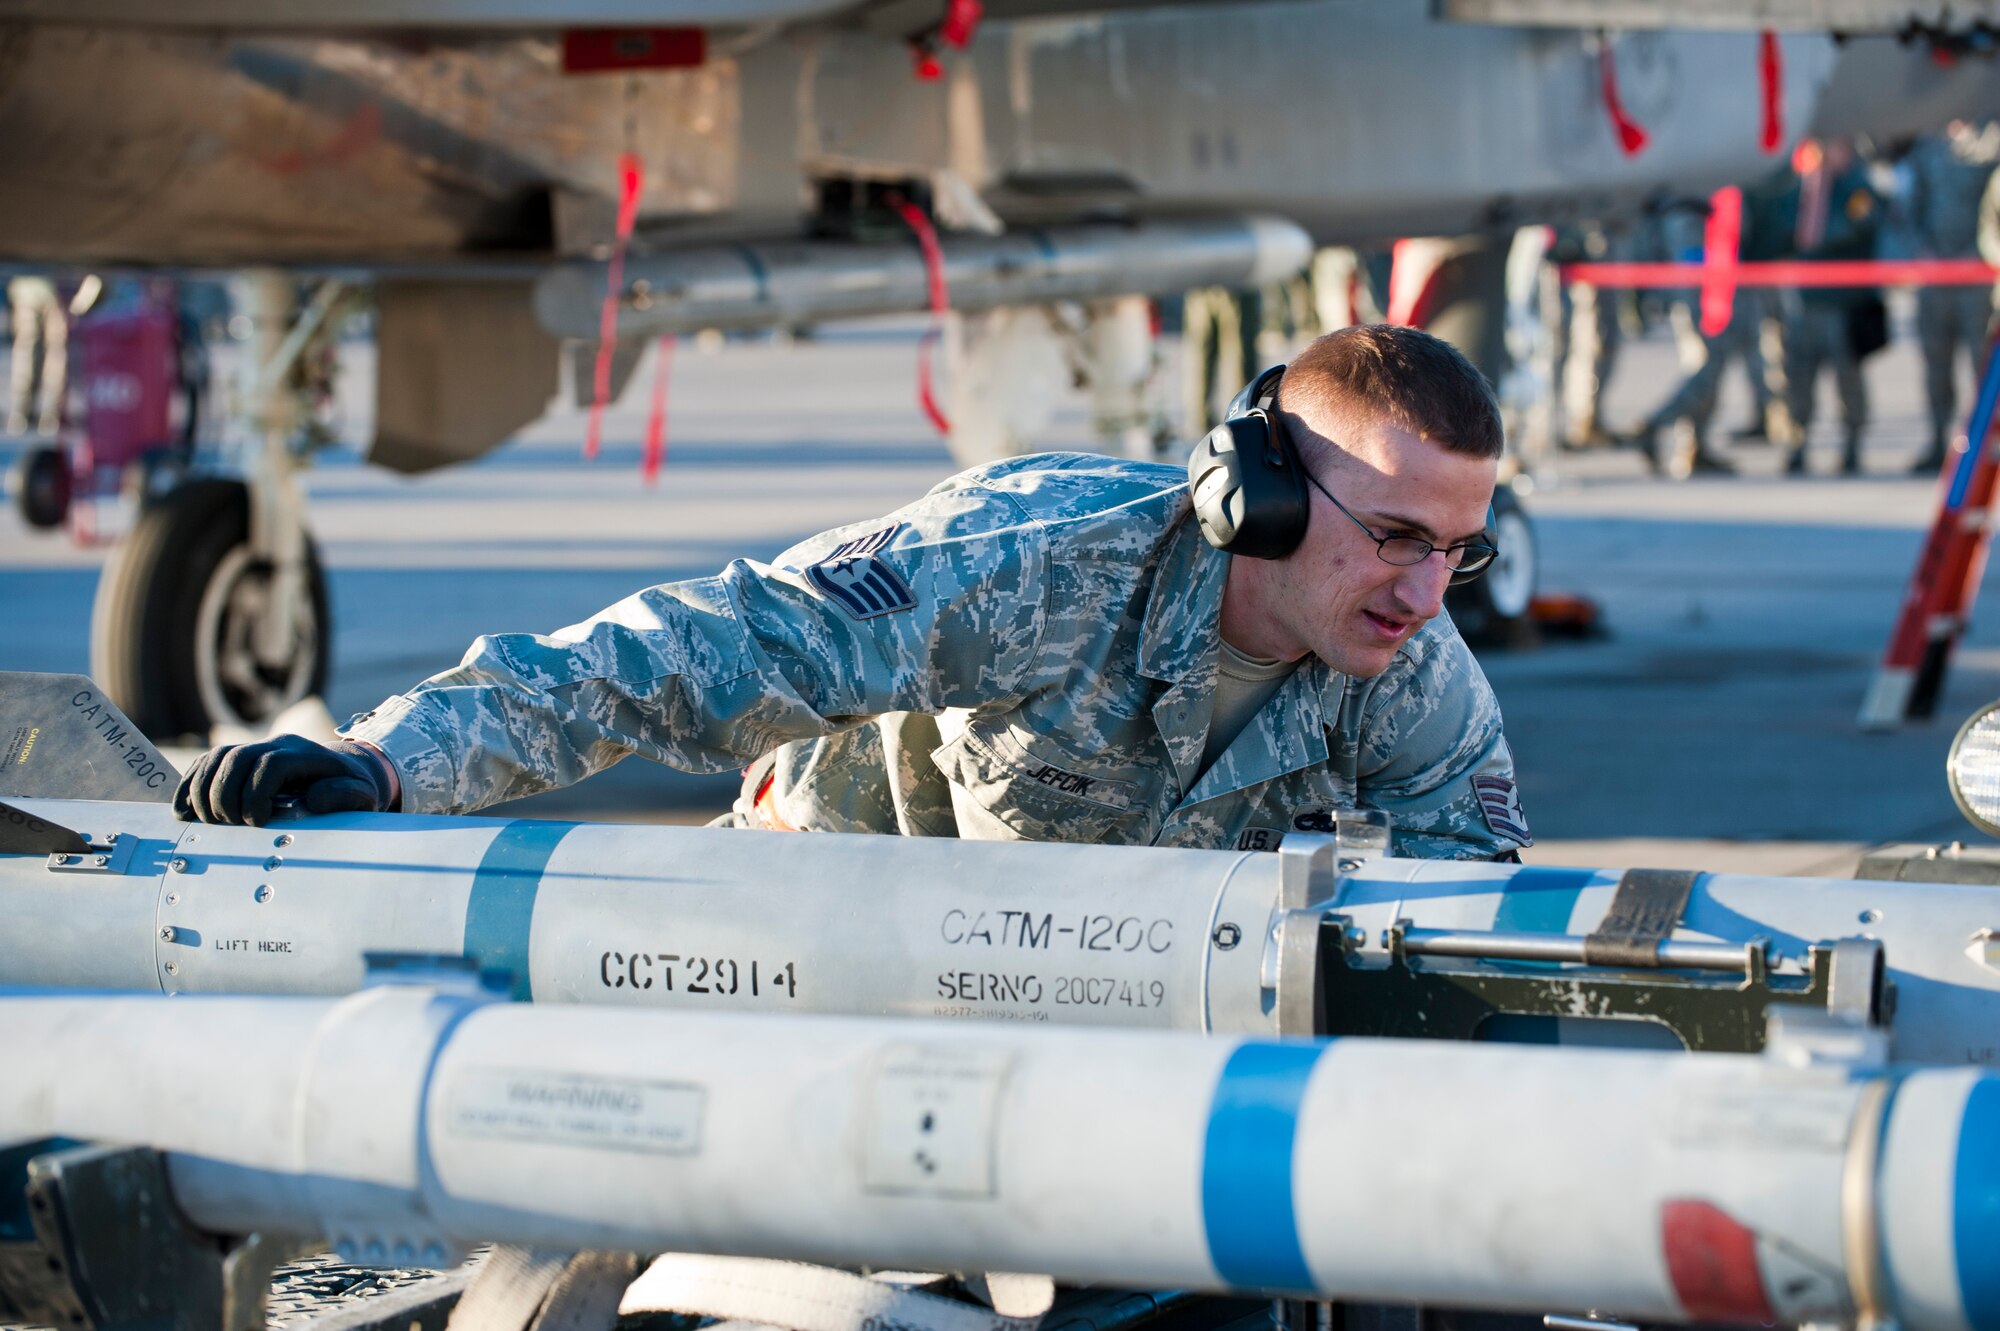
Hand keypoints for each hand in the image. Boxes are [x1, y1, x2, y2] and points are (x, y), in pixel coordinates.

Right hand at [174, 735, 396, 825]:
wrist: (344, 773)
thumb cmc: (352, 791)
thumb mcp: (363, 796)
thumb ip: (346, 797)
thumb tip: (314, 798)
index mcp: (307, 754)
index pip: (271, 764)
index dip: (257, 793)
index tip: (257, 822)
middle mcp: (277, 745)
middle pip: (237, 759)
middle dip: (226, 795)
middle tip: (230, 826)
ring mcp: (255, 748)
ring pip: (216, 758)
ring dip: (203, 791)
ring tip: (208, 823)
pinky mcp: (237, 758)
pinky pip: (205, 763)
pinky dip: (189, 785)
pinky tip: (183, 812)